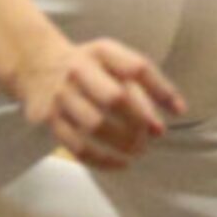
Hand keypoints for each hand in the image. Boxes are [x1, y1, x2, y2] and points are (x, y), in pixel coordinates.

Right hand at [19, 38, 185, 168]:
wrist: (37, 65)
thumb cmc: (89, 66)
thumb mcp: (116, 59)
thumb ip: (150, 80)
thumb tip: (179, 110)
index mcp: (101, 53)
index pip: (136, 67)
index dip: (160, 89)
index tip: (177, 111)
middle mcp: (78, 71)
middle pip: (114, 97)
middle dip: (139, 120)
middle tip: (153, 134)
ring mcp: (61, 96)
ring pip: (94, 125)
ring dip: (122, 142)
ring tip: (139, 149)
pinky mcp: (49, 119)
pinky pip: (76, 146)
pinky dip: (102, 160)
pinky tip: (120, 164)